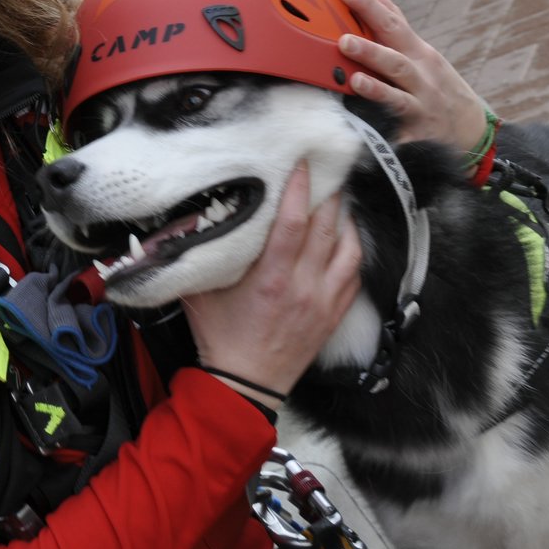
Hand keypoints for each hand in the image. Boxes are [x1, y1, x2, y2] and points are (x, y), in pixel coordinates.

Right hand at [181, 165, 361, 408]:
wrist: (245, 384)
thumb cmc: (220, 338)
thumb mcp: (201, 293)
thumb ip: (203, 257)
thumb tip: (193, 222)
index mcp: (271, 278)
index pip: (293, 222)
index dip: (299, 188)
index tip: (301, 164)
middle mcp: (304, 287)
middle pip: (326, 228)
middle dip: (328, 194)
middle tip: (324, 171)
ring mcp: (324, 301)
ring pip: (349, 249)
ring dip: (346, 220)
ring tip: (338, 200)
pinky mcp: (334, 314)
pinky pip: (355, 274)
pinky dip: (353, 250)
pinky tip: (346, 237)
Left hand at [335, 0, 489, 149]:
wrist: (473, 131)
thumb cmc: (438, 85)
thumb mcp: (422, 53)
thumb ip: (395, 23)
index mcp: (419, 55)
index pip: (392, 25)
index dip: (368, 7)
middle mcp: (422, 80)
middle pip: (396, 62)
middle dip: (371, 51)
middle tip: (343, 41)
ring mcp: (421, 109)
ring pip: (397, 98)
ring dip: (377, 90)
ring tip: (355, 81)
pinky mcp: (417, 137)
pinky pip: (398, 137)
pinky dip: (385, 135)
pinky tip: (365, 134)